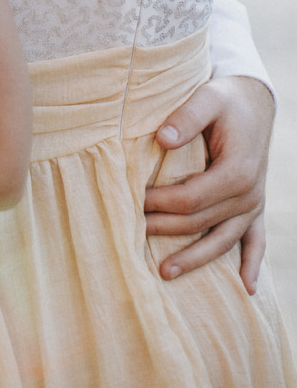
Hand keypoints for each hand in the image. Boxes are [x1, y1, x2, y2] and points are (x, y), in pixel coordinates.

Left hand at [144, 75, 272, 292]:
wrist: (254, 102)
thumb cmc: (225, 100)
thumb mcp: (206, 98)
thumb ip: (185, 117)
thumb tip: (162, 139)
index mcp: (236, 171)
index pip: (191, 198)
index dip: (161, 203)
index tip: (134, 201)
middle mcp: (248, 194)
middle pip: (201, 223)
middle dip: (165, 230)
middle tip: (131, 234)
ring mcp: (254, 205)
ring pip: (222, 241)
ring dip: (195, 259)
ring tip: (165, 273)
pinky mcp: (255, 208)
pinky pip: (256, 242)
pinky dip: (253, 265)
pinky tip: (246, 289)